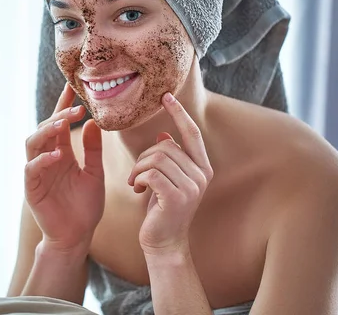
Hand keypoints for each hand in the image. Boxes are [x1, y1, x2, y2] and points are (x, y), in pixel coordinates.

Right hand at [25, 83, 104, 251]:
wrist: (77, 236)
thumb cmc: (85, 207)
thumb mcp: (95, 174)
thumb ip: (94, 150)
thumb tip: (92, 122)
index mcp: (62, 154)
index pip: (59, 124)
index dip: (64, 105)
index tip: (72, 87)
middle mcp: (47, 159)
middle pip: (45, 129)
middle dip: (59, 115)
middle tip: (76, 107)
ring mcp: (38, 173)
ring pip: (33, 144)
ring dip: (46, 132)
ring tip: (62, 125)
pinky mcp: (32, 189)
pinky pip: (32, 169)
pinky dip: (42, 160)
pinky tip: (57, 155)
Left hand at [128, 92, 212, 254]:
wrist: (164, 241)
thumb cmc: (162, 208)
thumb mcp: (166, 179)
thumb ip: (170, 158)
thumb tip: (165, 135)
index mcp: (202, 167)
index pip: (192, 133)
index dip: (179, 113)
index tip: (166, 96)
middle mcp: (202, 175)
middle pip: (165, 146)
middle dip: (143, 157)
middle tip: (137, 174)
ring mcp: (192, 187)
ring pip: (156, 158)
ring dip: (138, 168)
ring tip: (136, 182)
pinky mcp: (177, 197)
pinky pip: (151, 173)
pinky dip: (138, 178)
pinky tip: (136, 189)